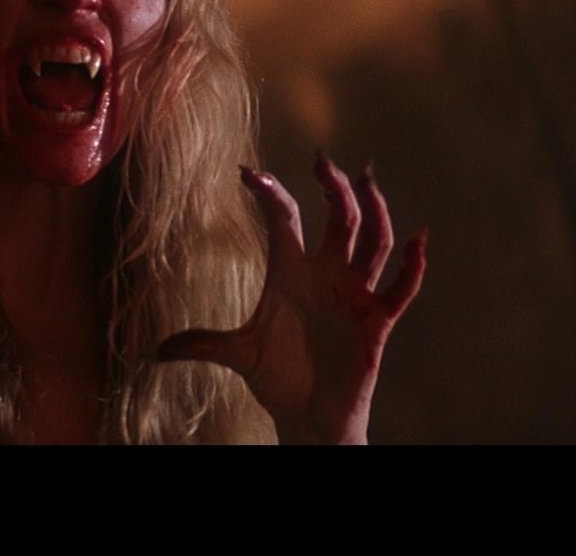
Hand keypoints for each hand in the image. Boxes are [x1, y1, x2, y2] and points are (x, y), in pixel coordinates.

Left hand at [159, 154, 427, 443]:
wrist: (306, 416)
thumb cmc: (278, 378)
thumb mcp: (237, 353)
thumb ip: (202, 343)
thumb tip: (156, 350)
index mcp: (291, 271)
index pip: (285, 219)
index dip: (270, 193)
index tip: (247, 171)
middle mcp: (326, 274)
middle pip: (338, 218)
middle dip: (334, 187)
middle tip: (323, 159)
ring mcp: (354, 294)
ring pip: (373, 241)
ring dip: (374, 210)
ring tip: (368, 180)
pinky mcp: (375, 321)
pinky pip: (400, 288)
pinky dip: (413, 265)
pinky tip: (419, 239)